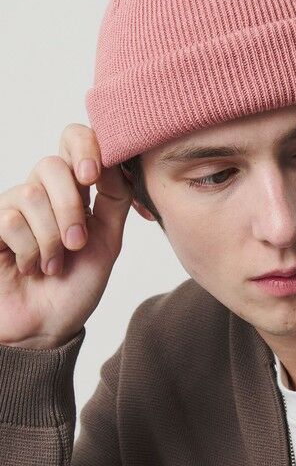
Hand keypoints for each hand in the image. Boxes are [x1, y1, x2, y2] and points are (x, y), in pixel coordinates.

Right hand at [0, 124, 132, 348]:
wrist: (49, 325)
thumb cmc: (78, 283)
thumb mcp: (109, 239)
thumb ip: (115, 198)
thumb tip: (114, 160)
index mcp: (76, 189)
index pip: (73, 139)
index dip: (83, 146)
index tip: (93, 175)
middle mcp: (44, 191)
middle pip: (52, 166)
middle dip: (69, 207)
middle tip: (76, 244)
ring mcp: (15, 207)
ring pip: (32, 195)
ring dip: (50, 238)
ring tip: (54, 264)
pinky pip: (10, 220)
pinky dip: (30, 250)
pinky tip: (30, 267)